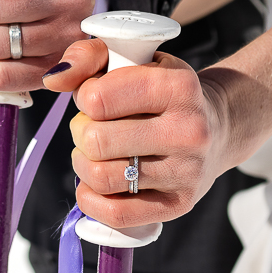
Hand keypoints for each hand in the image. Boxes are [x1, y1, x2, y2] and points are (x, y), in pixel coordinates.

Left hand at [42, 40, 229, 227]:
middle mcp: (189, 131)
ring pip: (102, 178)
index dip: (84, 96)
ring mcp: (186, 172)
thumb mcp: (135, 58)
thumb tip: (54, 80)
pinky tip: (96, 183)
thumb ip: (90, 57)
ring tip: (92, 153)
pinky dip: (91, 199)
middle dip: (81, 132)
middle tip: (91, 127)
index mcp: (179, 87)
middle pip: (97, 140)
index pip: (100, 97)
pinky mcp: (178, 205)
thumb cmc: (164, 91)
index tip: (94, 97)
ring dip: (83, 164)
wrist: (217, 127)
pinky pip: (116, 215)